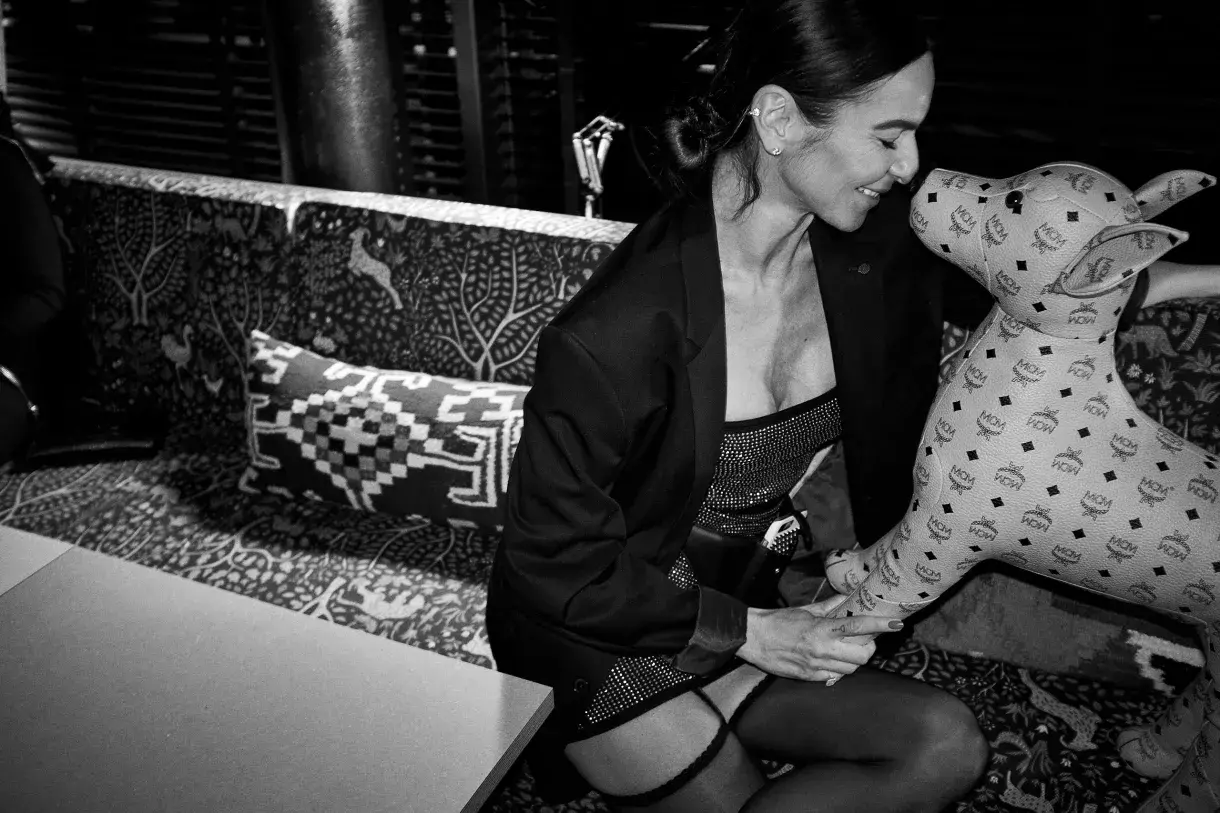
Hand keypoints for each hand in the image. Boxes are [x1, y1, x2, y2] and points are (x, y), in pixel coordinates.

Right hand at [736, 599, 902, 683]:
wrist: (753, 639)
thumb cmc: (778, 621)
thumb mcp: (805, 610)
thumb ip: (829, 606)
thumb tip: (847, 598)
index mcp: (822, 628)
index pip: (859, 626)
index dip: (880, 625)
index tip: (896, 624)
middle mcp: (822, 649)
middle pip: (862, 656)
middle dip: (868, 649)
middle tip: (864, 640)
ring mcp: (817, 666)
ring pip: (851, 669)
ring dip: (854, 660)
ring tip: (845, 650)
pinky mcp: (810, 677)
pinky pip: (835, 678)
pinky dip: (838, 670)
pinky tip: (831, 660)